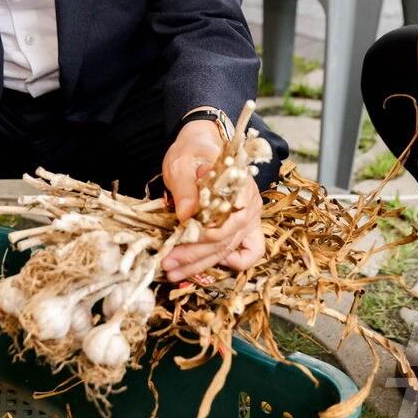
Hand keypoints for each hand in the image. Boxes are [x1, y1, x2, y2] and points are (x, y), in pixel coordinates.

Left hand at [159, 120, 265, 280]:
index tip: (174, 245)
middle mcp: (249, 206)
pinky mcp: (245, 226)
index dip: (199, 239)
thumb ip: (185, 188)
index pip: (223, 224)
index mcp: (238, 188)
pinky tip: (207, 264)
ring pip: (229, 251)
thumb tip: (185, 215)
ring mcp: (250, 218)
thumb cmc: (192, 153)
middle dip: (194, 257)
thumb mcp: (181, 164)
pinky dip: (233, 263)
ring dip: (201, 265)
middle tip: (167, 264)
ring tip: (174, 272)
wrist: (201, 145)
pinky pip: (249, 252)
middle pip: (224, 242)